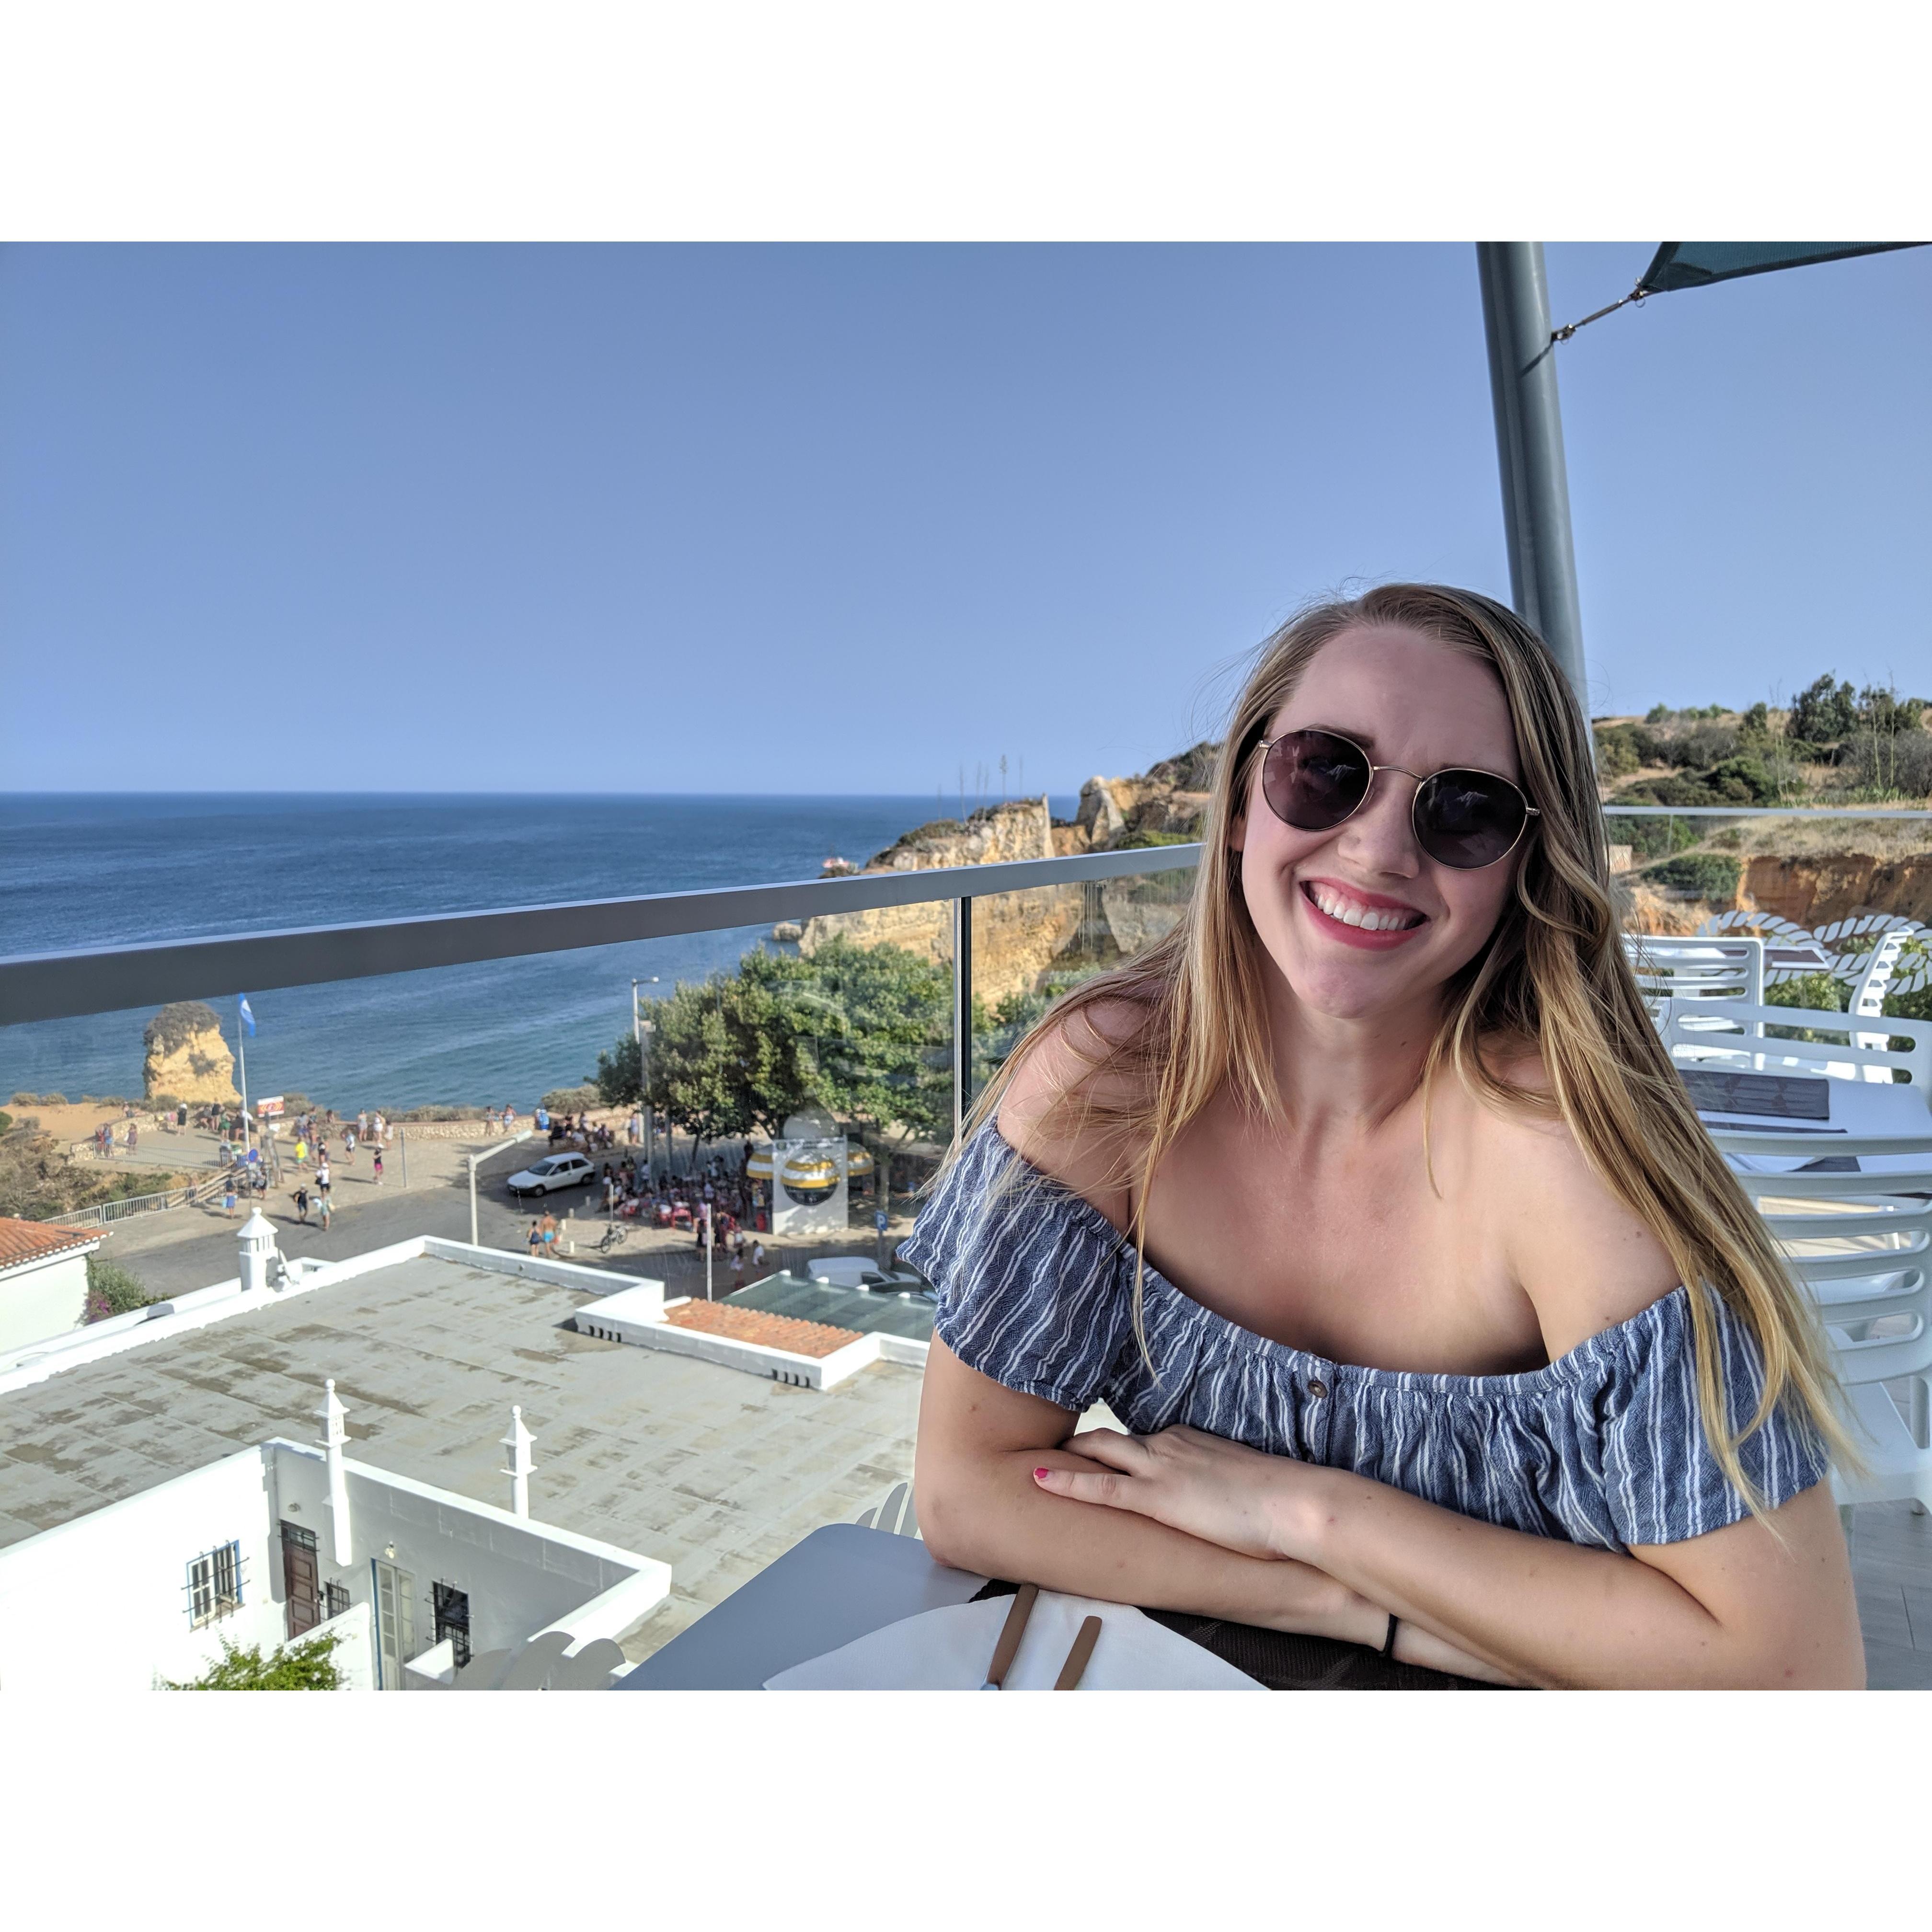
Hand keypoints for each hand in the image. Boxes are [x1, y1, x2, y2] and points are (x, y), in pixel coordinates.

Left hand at [1032, 1424, 1327, 1563]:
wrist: (1293, 1504)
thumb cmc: (1280, 1501)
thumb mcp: (1243, 1484)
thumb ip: (1221, 1484)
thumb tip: (1220, 1499)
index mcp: (1189, 1438)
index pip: (1142, 1440)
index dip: (1117, 1449)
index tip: (1099, 1454)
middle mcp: (1168, 1444)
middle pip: (1112, 1438)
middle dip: (1080, 1444)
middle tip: (1053, 1449)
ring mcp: (1160, 1468)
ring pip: (1100, 1451)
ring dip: (1069, 1456)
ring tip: (1036, 1462)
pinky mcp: (1156, 1496)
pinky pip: (1100, 1486)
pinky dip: (1068, 1482)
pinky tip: (1039, 1480)